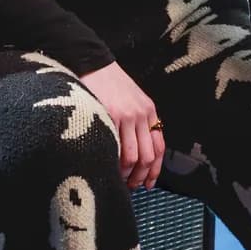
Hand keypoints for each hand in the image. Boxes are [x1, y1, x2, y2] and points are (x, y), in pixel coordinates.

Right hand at [79, 61, 164, 189]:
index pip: (159, 147)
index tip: (149, 183)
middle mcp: (142, 114)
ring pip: (133, 156)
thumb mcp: (131, 100)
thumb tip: (136, 153)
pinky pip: (116, 146)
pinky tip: (106, 167)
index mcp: (149, 111)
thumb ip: (137, 121)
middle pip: (148, 155)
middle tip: (131, 186)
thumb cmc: (108, 84)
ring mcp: (126, 115)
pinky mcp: (110, 115)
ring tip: (117, 180)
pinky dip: (113, 162)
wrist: (91, 63)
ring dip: (127, 174)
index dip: (155, 169)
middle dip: (141, 176)